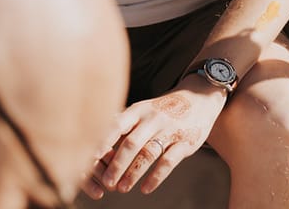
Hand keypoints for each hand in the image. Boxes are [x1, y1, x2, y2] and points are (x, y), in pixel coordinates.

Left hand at [81, 85, 223, 197]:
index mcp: (138, 110)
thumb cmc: (162, 110)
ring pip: (148, 154)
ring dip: (133, 173)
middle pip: (131, 143)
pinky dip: (155, 177)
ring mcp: (169, 130)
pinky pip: (168, 162)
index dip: (103, 140)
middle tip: (107, 182)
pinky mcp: (184, 142)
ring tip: (122, 188)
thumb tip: (97, 141)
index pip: (117, 124)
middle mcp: (152, 119)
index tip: (89, 157)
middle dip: (117, 164)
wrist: (199, 99)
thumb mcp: (143, 110)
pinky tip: (145, 189)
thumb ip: (124, 125)